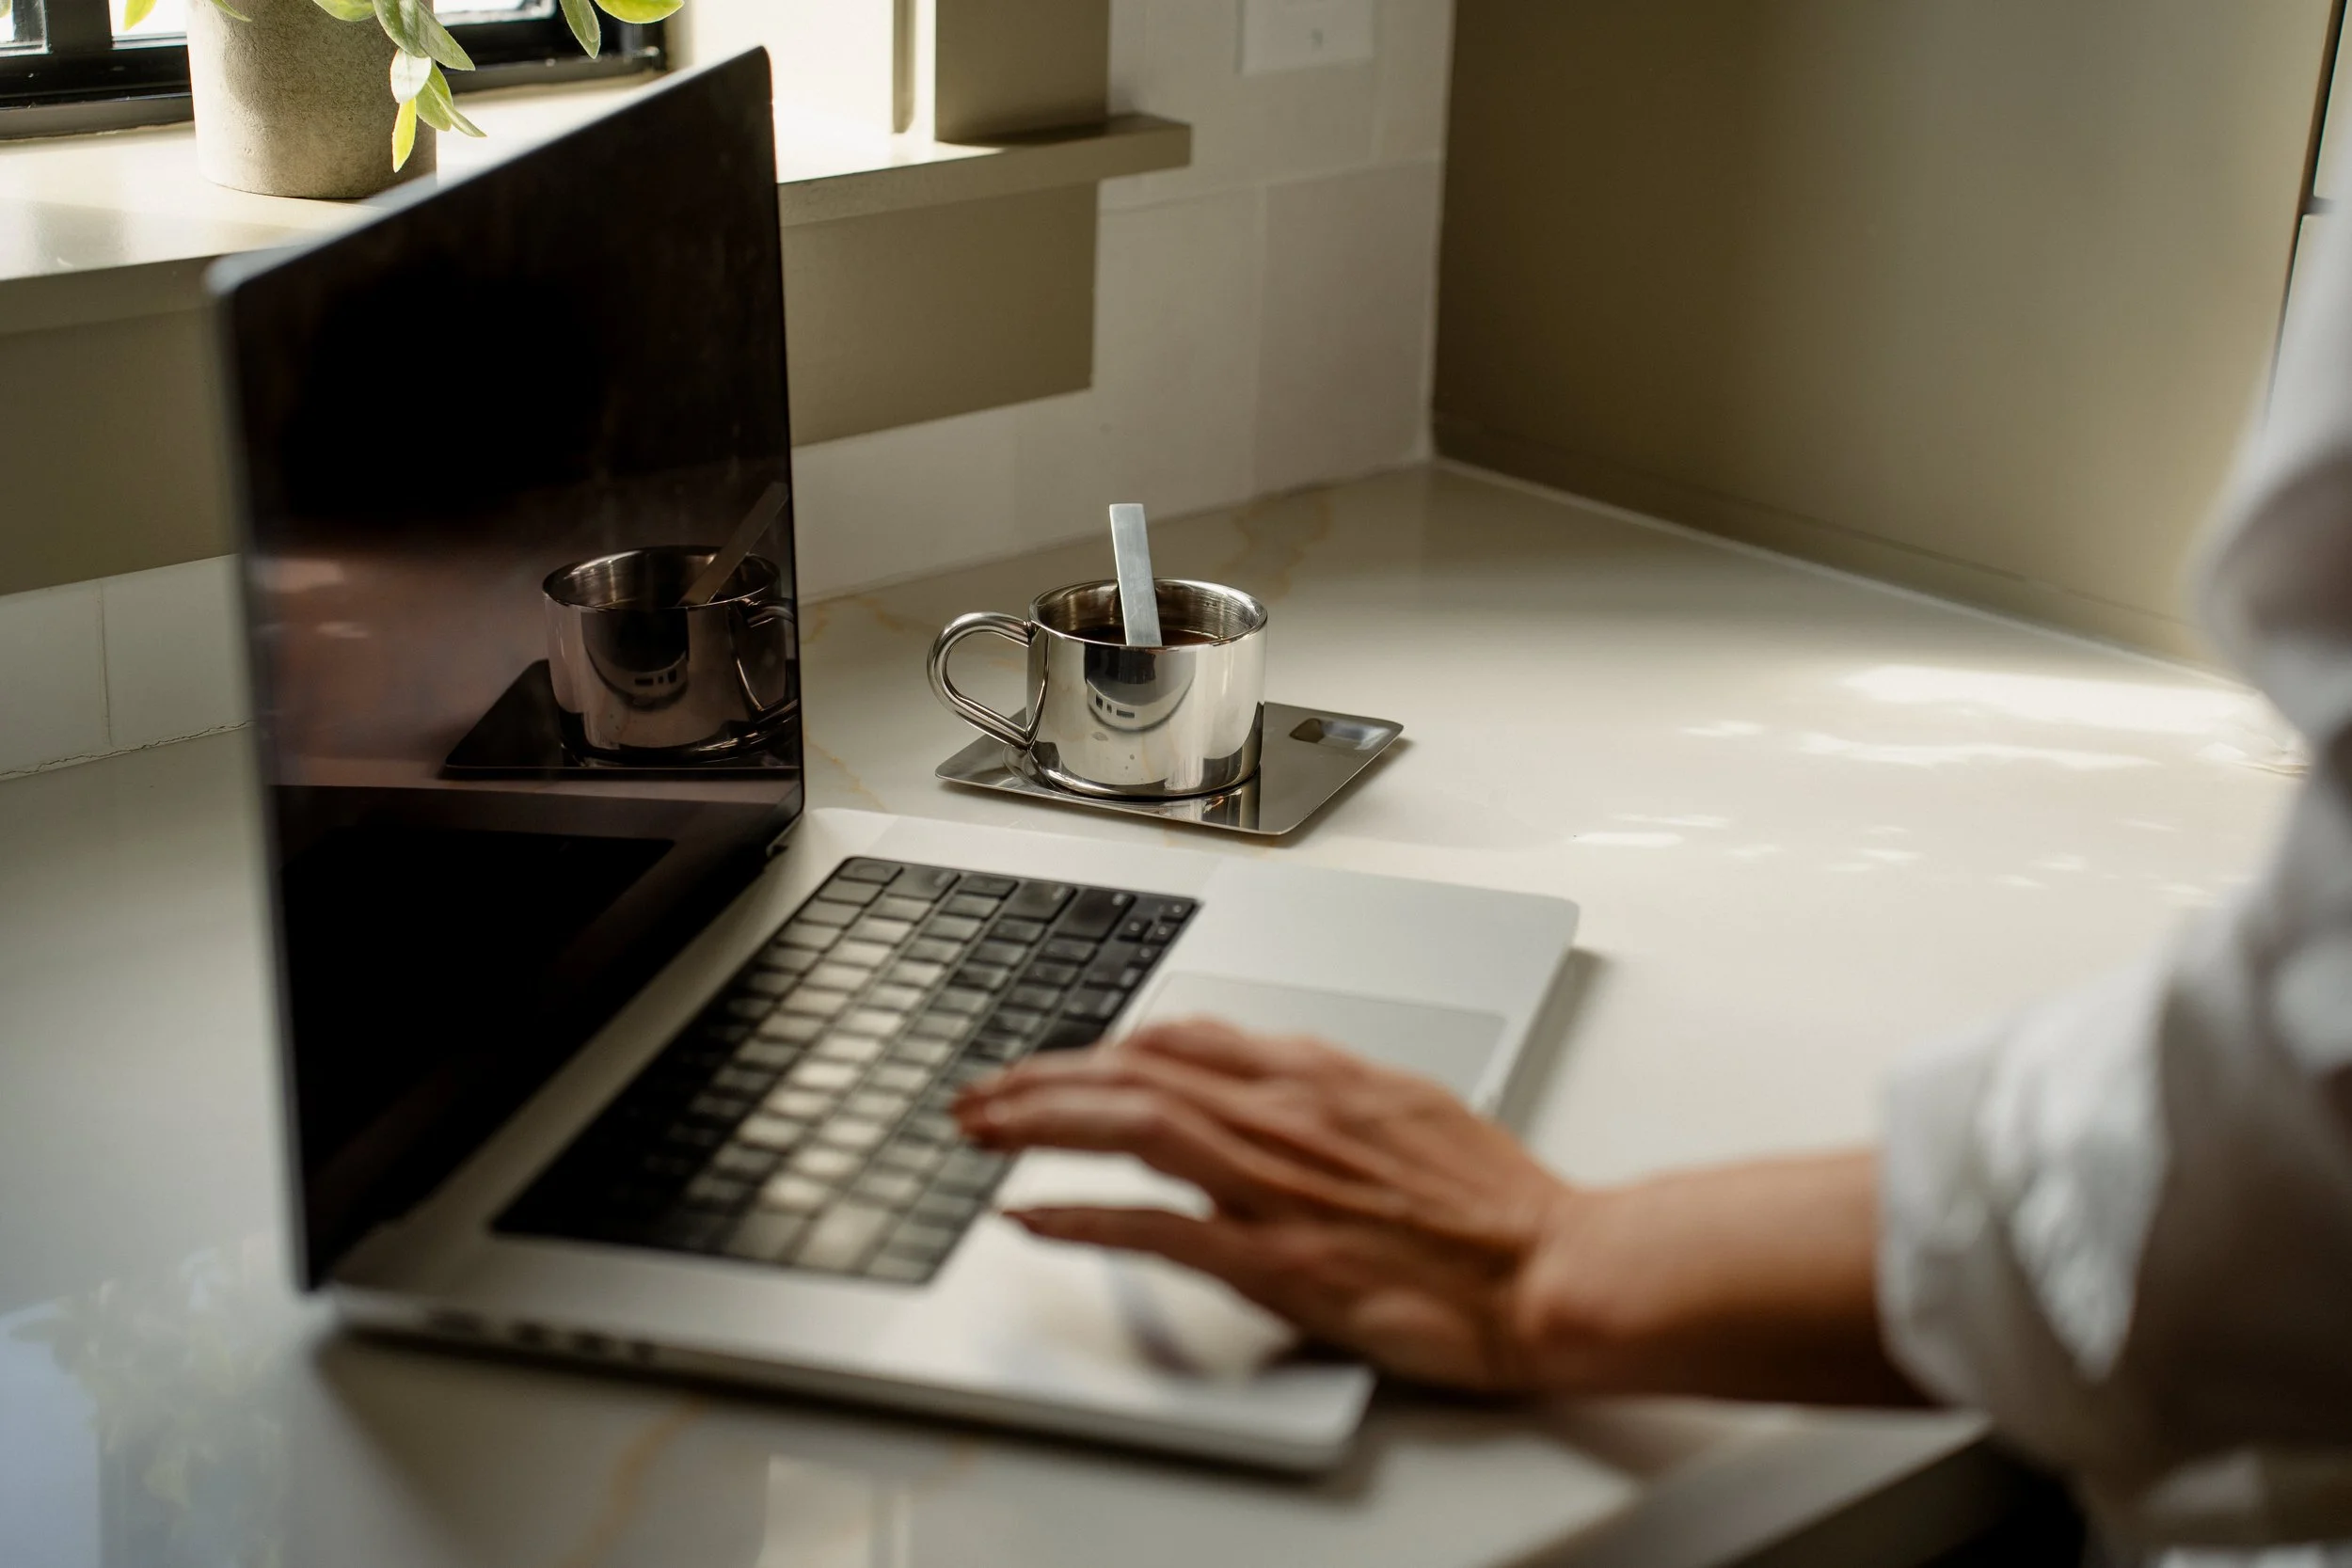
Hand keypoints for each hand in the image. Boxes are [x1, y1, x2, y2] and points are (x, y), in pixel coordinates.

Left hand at [953, 1017, 1577, 1391]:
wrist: (1552, 1268)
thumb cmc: (1494, 1204)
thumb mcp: (1405, 1107)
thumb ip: (1325, 1088)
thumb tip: (1265, 1073)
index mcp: (1318, 1076)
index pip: (1181, 1040)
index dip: (1100, 1047)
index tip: (1056, 1061)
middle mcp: (1287, 1116)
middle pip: (1134, 1071)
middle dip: (1042, 1076)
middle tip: (980, 1093)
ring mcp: (1276, 1187)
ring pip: (1130, 1127)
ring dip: (1039, 1124)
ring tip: (979, 1131)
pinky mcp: (1277, 1260)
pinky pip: (1155, 1230)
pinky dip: (1081, 1220)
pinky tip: (1031, 1219)